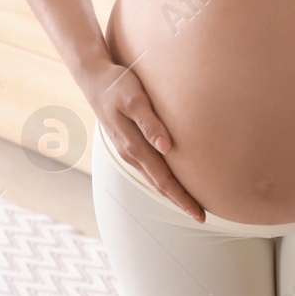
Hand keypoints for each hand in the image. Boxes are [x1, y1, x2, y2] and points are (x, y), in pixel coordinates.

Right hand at [80, 61, 204, 222]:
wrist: (93, 78)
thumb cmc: (118, 85)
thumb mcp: (134, 100)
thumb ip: (150, 123)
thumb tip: (166, 147)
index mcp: (134, 146)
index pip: (164, 180)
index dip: (182, 198)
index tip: (199, 214)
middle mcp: (131, 154)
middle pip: (160, 185)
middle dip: (180, 202)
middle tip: (201, 217)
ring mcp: (128, 151)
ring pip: (154, 179)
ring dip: (172, 193)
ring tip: (190, 203)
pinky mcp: (129, 145)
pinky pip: (149, 169)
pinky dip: (163, 180)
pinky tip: (171, 181)